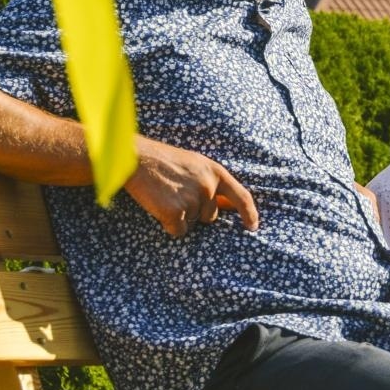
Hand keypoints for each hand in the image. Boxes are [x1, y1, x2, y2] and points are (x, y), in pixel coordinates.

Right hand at [124, 135, 259, 237]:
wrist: (137, 158)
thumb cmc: (165, 160)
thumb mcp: (196, 164)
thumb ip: (213, 182)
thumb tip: (228, 206)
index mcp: (216, 172)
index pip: (241, 197)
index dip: (249, 214)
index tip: (252, 227)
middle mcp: (208, 186)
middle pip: (210, 216)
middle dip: (195, 211)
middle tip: (176, 193)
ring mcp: (192, 199)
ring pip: (192, 223)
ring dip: (180, 216)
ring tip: (166, 195)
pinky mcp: (175, 212)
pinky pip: (178, 231)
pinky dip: (169, 225)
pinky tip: (159, 207)